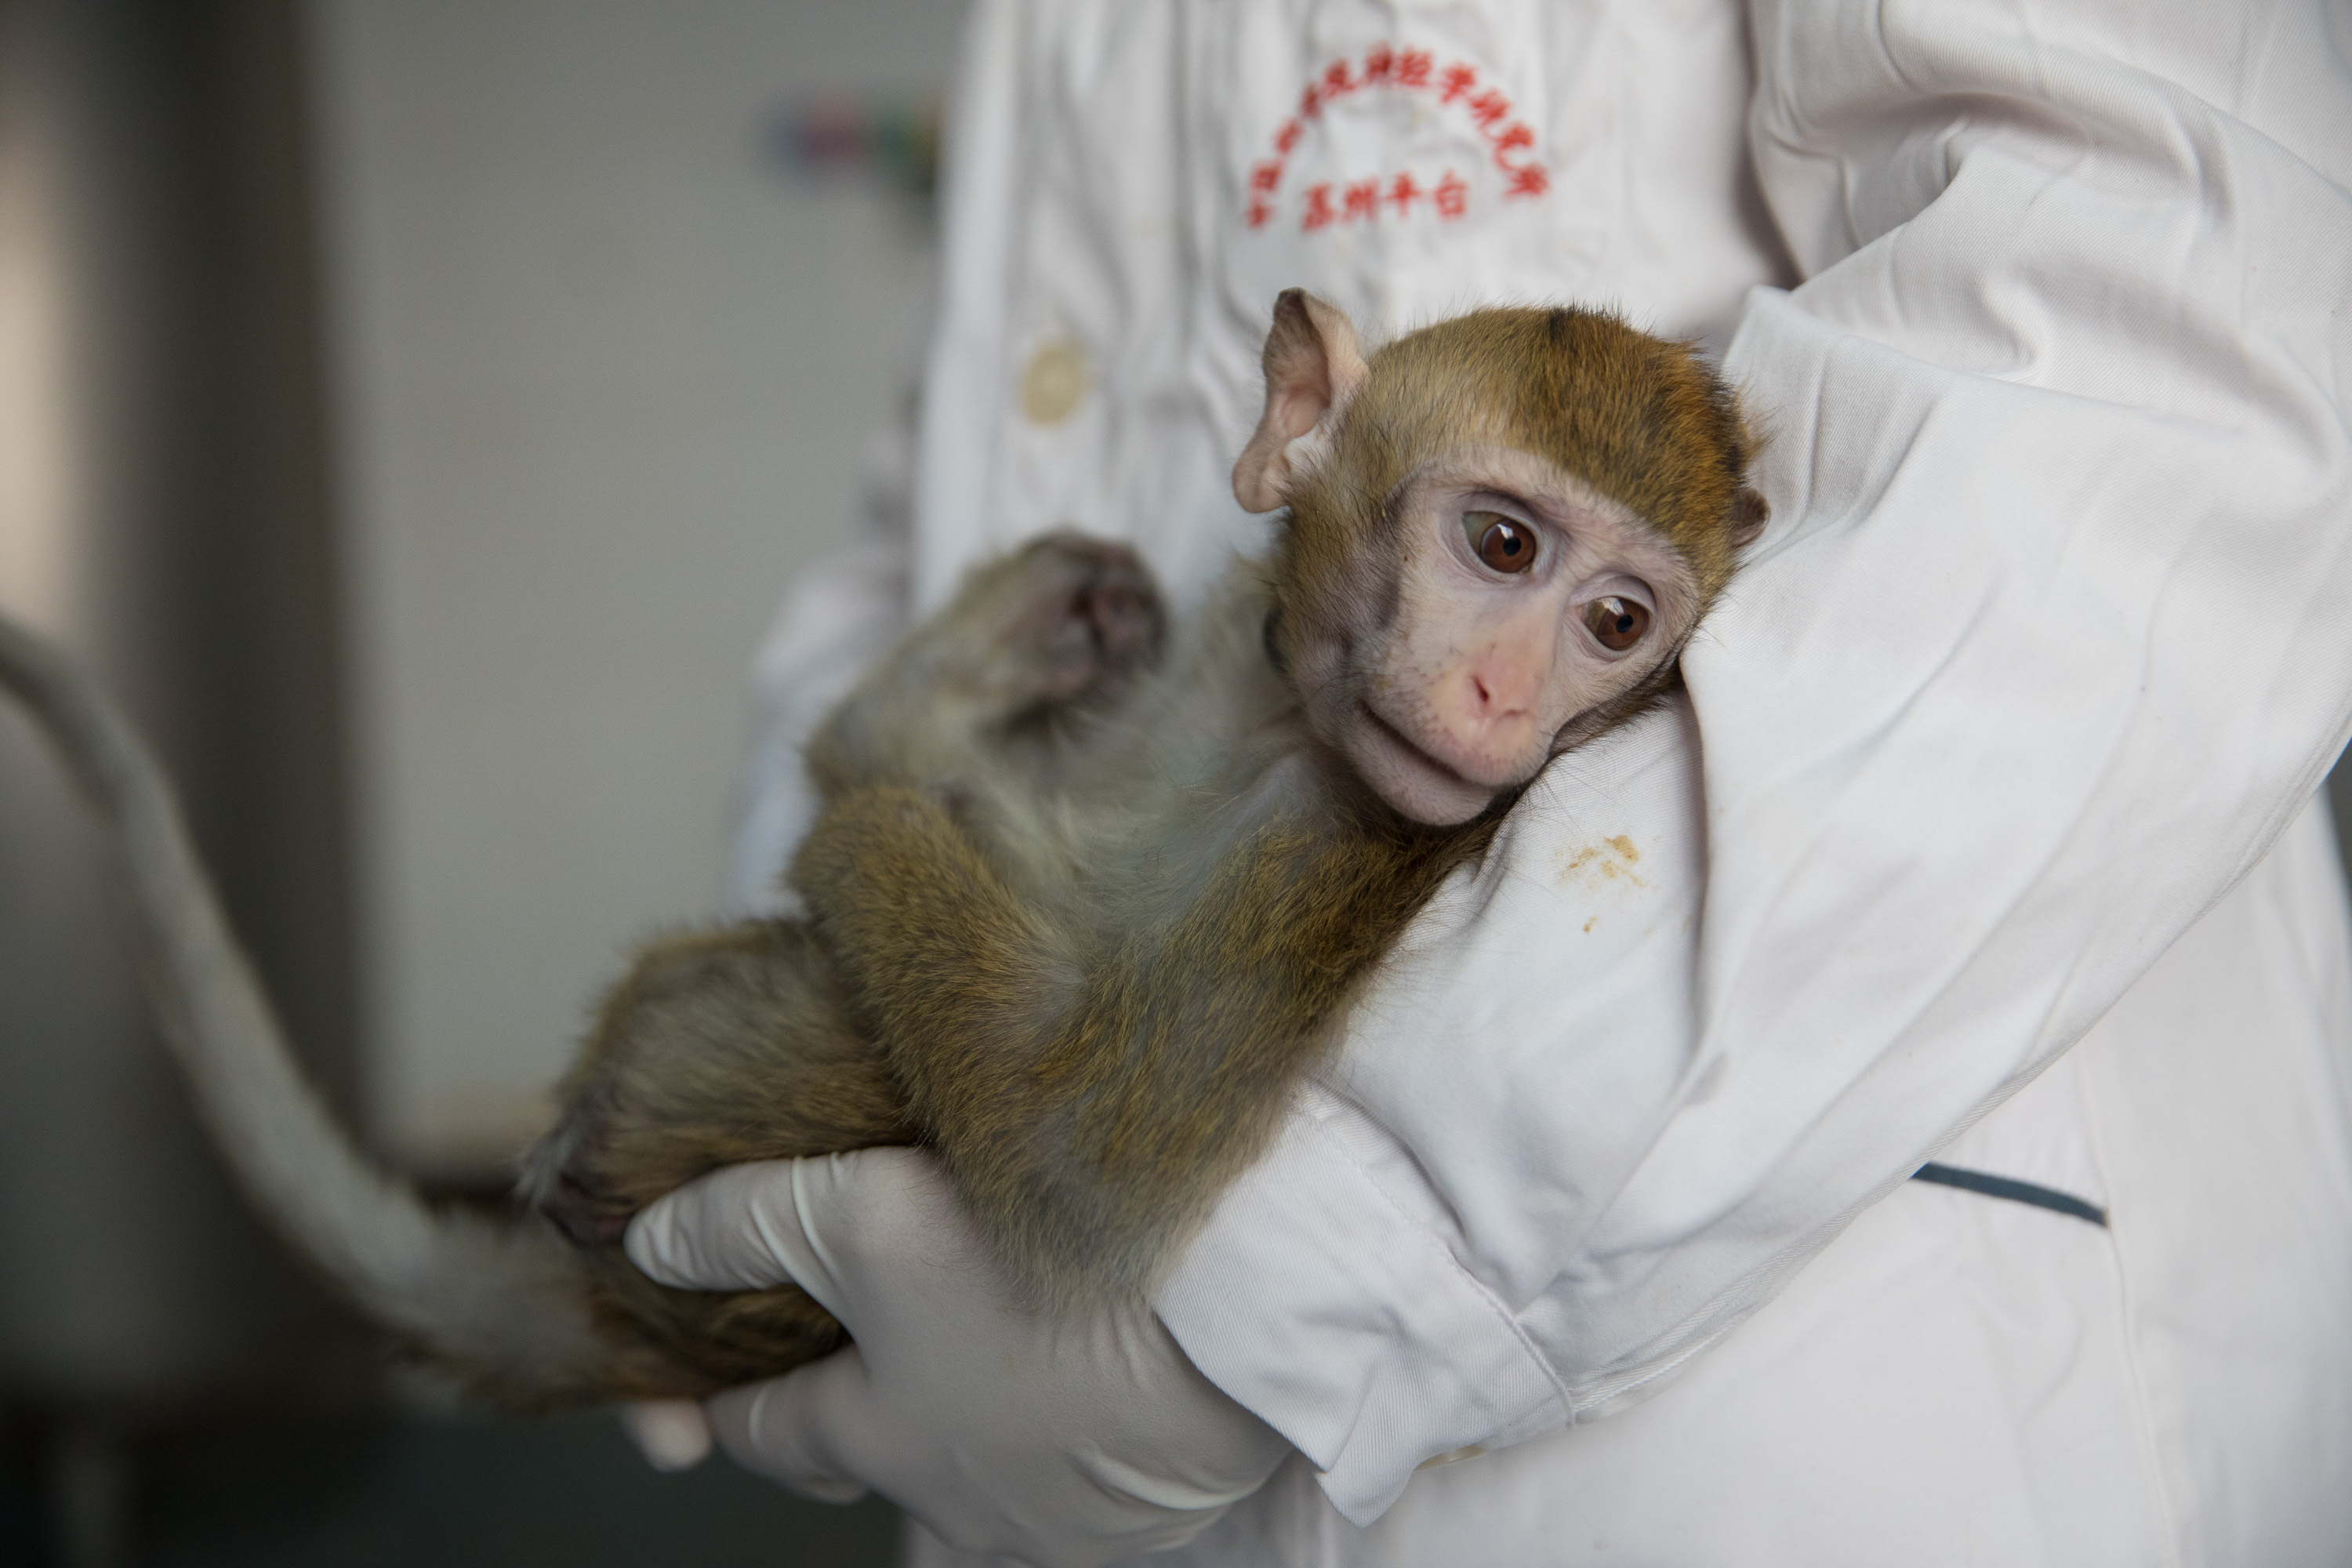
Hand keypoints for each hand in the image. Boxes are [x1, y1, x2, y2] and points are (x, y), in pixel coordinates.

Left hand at [624, 1147, 1290, 1566]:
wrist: (1229, 1328)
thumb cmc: (1039, 1277)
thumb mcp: (868, 1218)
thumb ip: (750, 1221)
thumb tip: (649, 1240)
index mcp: (874, 1437)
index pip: (763, 1431)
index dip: (718, 1397)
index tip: (691, 1382)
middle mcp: (952, 1502)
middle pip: (868, 1466)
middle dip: (843, 1421)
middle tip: (847, 1354)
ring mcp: (1051, 1520)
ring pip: (973, 1479)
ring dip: (961, 1424)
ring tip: (979, 1347)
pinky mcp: (1145, 1512)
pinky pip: (1076, 1484)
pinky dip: (1060, 1434)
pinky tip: (1082, 1369)